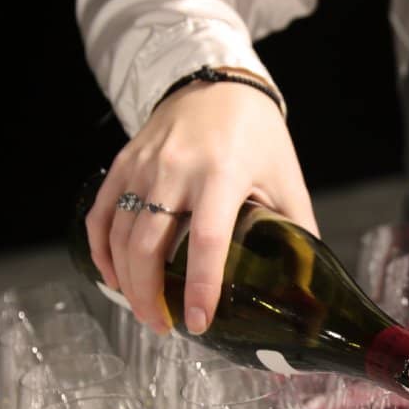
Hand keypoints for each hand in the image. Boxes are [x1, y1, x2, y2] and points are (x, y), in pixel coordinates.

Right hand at [85, 82, 318, 334]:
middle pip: (149, 246)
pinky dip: (101, 250)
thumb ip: (296, 229)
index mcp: (223, 174)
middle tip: (164, 326)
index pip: (206, 242)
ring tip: (145, 310)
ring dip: (127, 281)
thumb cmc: (258, 134)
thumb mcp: (286, 179)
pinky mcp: (123, 162)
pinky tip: (114, 277)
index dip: (199, 287)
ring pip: (120, 235)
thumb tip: (307, 283)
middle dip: (150, 295)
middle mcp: (177, 170)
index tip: (197, 323)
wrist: (219, 81)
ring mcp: (143, 165)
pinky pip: (101, 214)